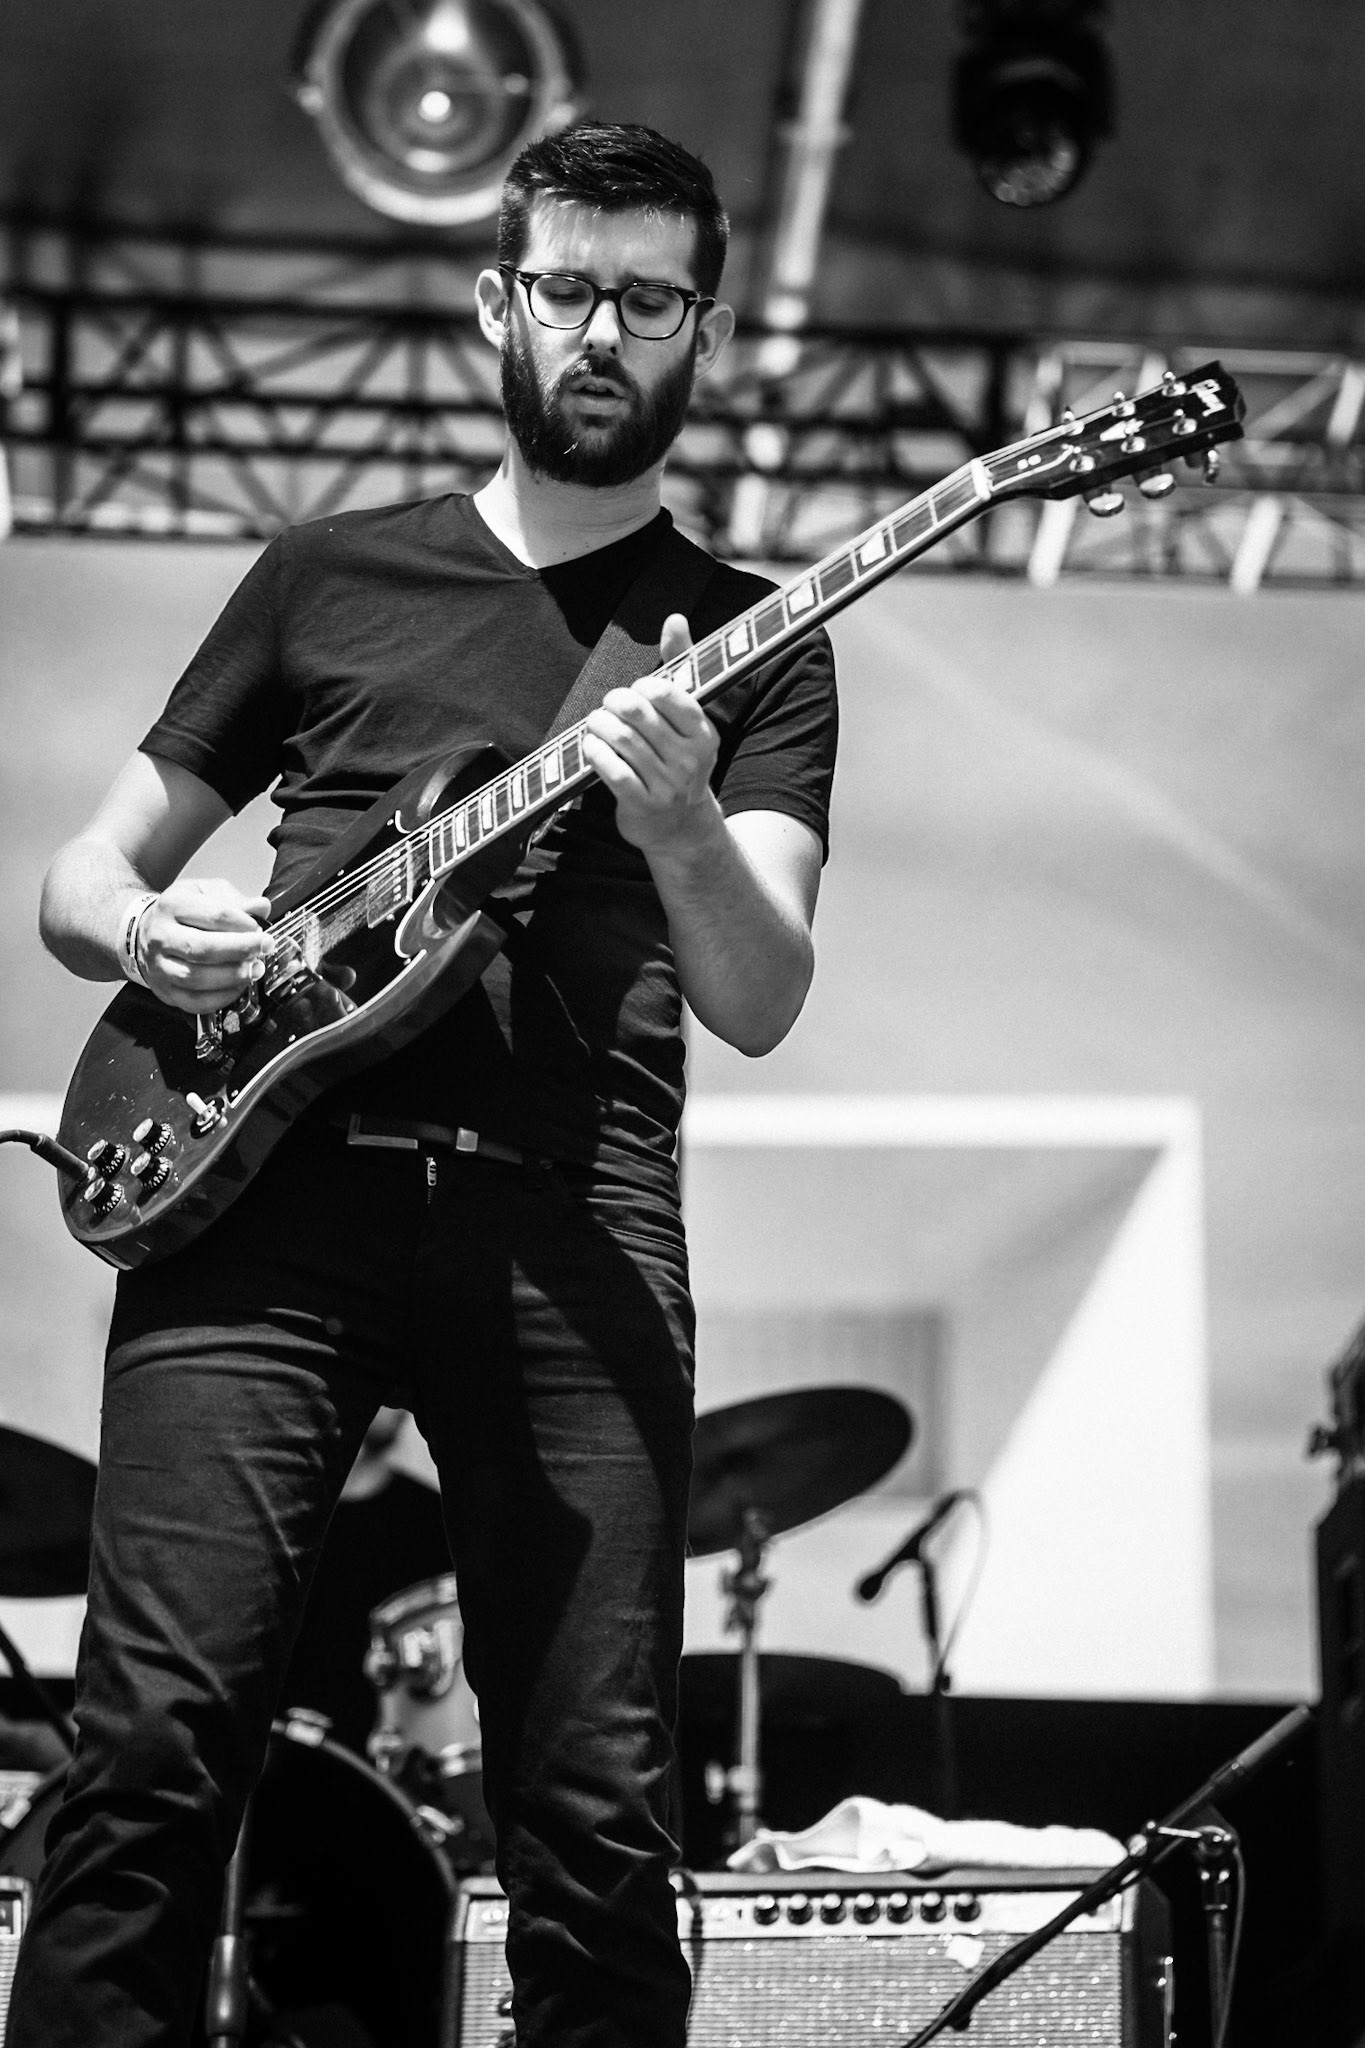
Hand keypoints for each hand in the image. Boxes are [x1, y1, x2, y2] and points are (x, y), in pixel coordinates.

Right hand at [134, 878, 270, 1014]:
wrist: (143, 932)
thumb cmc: (180, 913)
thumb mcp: (204, 892)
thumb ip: (234, 899)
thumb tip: (261, 907)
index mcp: (173, 906)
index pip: (212, 915)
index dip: (242, 923)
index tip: (259, 928)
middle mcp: (161, 937)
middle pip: (202, 948)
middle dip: (240, 950)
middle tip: (264, 948)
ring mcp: (160, 966)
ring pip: (196, 978)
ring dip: (233, 976)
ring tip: (255, 969)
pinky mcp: (165, 991)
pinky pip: (195, 1002)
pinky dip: (222, 998)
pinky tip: (239, 987)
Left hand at [581, 613, 720, 853]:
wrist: (681, 827)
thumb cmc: (678, 759)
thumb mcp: (687, 718)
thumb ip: (681, 665)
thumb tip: (675, 618)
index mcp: (703, 733)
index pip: (667, 694)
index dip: (642, 687)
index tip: (636, 693)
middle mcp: (689, 760)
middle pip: (636, 713)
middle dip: (613, 702)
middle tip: (608, 707)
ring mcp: (667, 785)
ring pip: (620, 739)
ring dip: (598, 725)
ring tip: (596, 724)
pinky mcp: (642, 805)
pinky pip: (610, 769)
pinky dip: (594, 752)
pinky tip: (592, 747)